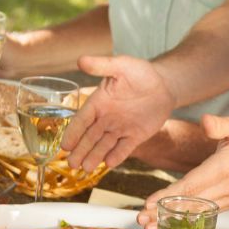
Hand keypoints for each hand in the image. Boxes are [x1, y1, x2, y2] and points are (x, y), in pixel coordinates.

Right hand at [63, 55, 174, 172]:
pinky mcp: (135, 136)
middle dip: (80, 151)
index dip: (73, 133)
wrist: (164, 84)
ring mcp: (120, 129)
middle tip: (72, 164)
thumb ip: (102, 65)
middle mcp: (106, 119)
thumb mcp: (121, 65)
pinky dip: (117, 156)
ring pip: (104, 146)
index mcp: (98, 103)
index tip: (65, 145)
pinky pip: (124, 148)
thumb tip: (81, 60)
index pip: (82, 120)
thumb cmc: (140, 72)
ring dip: (95, 156)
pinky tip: (109, 164)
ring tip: (86, 169)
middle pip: (90, 137)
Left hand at [140, 114, 228, 224]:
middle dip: (163, 214)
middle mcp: (225, 188)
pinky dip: (191, 220)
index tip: (148, 204)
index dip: (166, 197)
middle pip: (189, 205)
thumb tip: (205, 122)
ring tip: (153, 228)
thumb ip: (220, 125)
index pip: (189, 186)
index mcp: (223, 169)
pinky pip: (208, 213)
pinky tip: (178, 223)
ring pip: (197, 213)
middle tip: (141, 223)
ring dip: (174, 221)